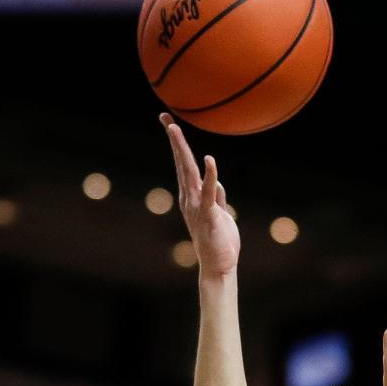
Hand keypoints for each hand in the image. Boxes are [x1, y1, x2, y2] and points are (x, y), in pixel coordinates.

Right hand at [161, 112, 239, 276]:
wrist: (219, 267)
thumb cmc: (219, 242)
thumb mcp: (219, 214)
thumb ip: (217, 198)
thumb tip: (217, 184)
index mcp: (192, 196)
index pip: (183, 165)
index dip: (177, 145)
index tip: (170, 123)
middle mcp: (190, 199)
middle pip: (181, 163)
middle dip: (174, 140)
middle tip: (166, 119)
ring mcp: (197, 207)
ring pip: (188, 173)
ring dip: (182, 151)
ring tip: (175, 130)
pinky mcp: (209, 215)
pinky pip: (210, 192)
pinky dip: (210, 175)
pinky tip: (209, 160)